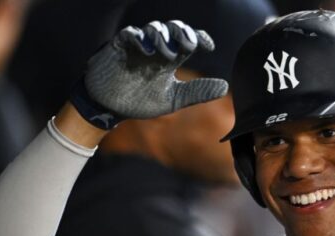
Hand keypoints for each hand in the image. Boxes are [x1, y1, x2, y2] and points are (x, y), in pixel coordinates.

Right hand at [73, 20, 228, 128]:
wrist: (109, 109)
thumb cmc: (140, 101)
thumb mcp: (173, 99)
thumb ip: (197, 92)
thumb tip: (225, 87)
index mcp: (170, 58)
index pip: (188, 40)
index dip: (199, 38)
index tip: (209, 46)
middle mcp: (156, 48)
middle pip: (173, 28)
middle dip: (182, 32)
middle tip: (189, 45)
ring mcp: (137, 46)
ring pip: (154, 28)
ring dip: (164, 38)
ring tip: (169, 54)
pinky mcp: (118, 47)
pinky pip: (130, 34)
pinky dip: (140, 39)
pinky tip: (148, 51)